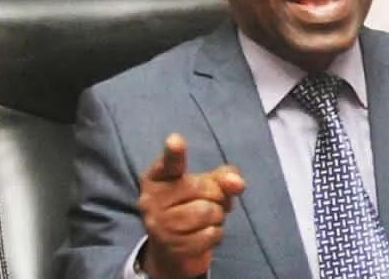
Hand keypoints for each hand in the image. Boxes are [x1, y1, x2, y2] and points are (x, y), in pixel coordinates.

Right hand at [137, 134, 244, 278]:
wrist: (173, 249)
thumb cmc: (191, 206)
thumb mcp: (207, 185)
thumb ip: (223, 176)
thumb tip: (237, 183)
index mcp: (157, 177)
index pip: (168, 163)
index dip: (174, 152)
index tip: (175, 140)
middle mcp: (151, 200)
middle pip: (203, 188)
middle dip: (218, 196)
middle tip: (212, 202)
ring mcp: (159, 225)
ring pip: (208, 212)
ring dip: (217, 217)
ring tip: (207, 219)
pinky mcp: (172, 247)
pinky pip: (210, 234)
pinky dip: (216, 234)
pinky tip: (203, 235)